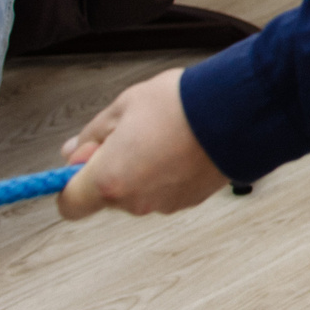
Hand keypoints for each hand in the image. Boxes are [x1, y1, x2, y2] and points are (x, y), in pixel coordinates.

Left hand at [58, 67, 230, 218]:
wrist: (239, 111)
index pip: (70, 204)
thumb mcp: (124, 106)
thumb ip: (92, 134)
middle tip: (131, 135)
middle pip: (108, 195)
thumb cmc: (181, 105)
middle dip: (112, 169)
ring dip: (143, 171)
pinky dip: (169, 173)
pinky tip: (183, 146)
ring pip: (139, 192)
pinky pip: (167, 190)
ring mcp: (166, 203)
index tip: (82, 162)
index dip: (71, 184)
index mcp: (109, 179)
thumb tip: (74, 151)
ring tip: (164, 136)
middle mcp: (135, 200)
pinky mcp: (192, 200)